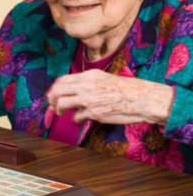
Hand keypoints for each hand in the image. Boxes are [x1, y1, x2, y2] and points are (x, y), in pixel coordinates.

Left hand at [46, 71, 173, 124]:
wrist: (144, 99)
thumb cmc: (128, 90)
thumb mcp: (106, 79)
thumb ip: (89, 84)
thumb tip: (73, 91)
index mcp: (90, 76)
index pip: (62, 80)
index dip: (54, 89)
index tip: (54, 95)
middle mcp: (86, 85)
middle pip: (57, 91)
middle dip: (51, 99)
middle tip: (53, 106)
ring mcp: (89, 99)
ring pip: (61, 103)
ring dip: (58, 110)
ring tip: (61, 113)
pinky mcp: (94, 112)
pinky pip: (76, 117)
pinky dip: (76, 119)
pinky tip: (81, 119)